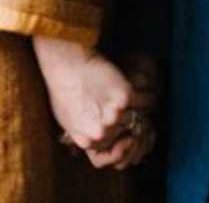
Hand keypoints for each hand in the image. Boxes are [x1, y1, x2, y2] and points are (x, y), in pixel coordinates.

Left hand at [33, 38, 156, 168]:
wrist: (65, 63)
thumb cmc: (63, 89)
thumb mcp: (67, 121)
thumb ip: (85, 135)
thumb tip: (99, 140)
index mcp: (88, 141)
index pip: (114, 146)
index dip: (116, 131)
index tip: (116, 120)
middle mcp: (102, 132)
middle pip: (126, 132)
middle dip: (125, 118)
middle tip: (119, 104)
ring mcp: (114, 115)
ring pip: (137, 117)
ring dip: (135, 107)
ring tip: (127, 97)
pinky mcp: (124, 96)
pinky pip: (145, 100)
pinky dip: (143, 94)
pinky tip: (134, 87)